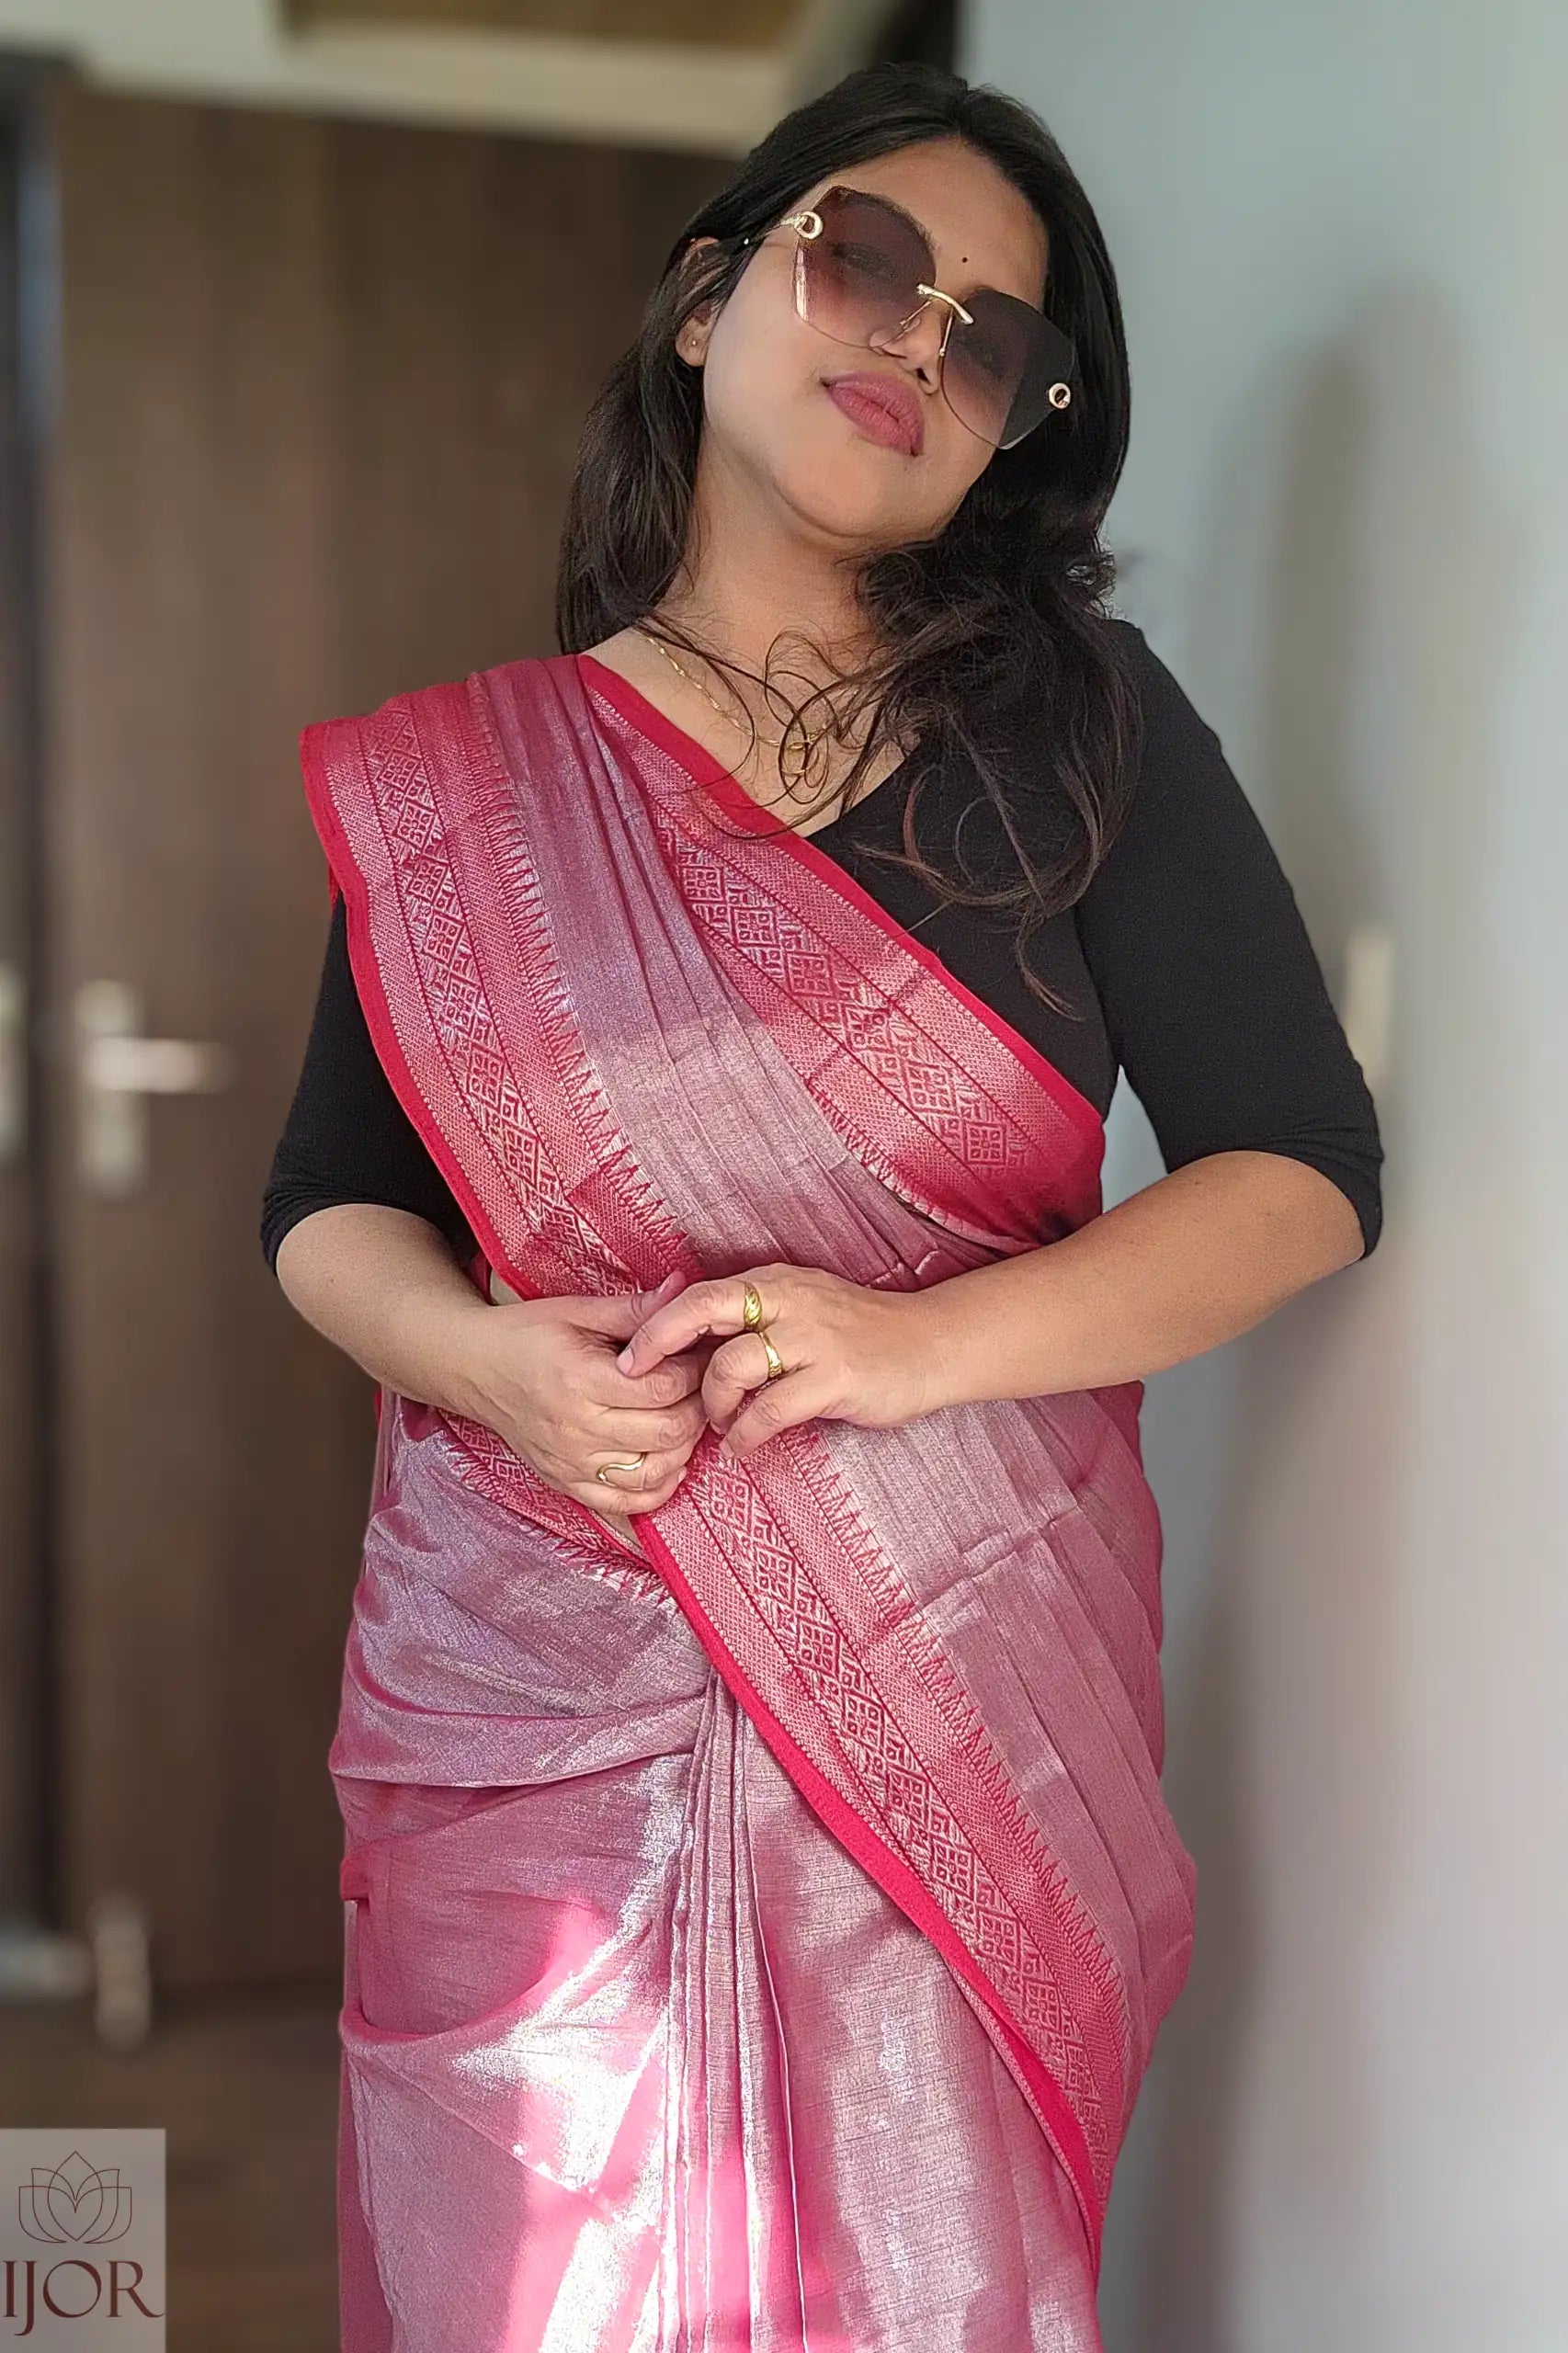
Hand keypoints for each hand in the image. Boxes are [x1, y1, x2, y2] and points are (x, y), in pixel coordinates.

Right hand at [454, 1268, 717, 1521]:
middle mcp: (575, 1428)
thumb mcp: (578, 1311)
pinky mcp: (566, 1484)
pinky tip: (668, 1461)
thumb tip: (684, 1289)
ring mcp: (570, 1463)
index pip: (662, 1387)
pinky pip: (626, 1503)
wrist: (475, 1369)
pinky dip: (658, 1488)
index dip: (694, 1371)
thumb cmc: (527, 1335)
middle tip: (702, 1387)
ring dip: (684, 1448)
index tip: (698, 1356)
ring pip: (654, 1473)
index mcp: (579, 1379)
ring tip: (685, 1418)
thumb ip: (635, 1309)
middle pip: (666, 1432)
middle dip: (697, 1408)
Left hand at [613, 1262, 938, 1461]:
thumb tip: (689, 1350)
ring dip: (712, 1403)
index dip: (657, 1324)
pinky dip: (746, 1433)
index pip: (700, 1293)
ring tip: (715, 1425)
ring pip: (733, 1365)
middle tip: (637, 1383)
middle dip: (660, 1346)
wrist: (932, 1345)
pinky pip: (770, 1409)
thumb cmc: (861, 1334)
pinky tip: (743, 1446)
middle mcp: (789, 1301)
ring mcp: (814, 1338)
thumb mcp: (804, 1309)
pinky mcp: (836, 1378)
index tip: (627, 1357)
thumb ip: (755, 1320)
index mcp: (776, 1283)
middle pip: (705, 1310)